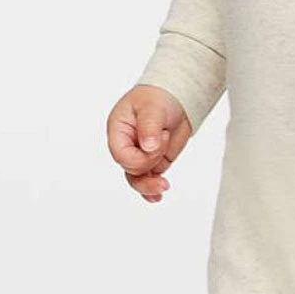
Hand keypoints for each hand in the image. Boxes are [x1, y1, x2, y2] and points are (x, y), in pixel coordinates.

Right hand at [106, 83, 192, 201]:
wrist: (176, 97)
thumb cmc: (157, 97)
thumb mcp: (152, 107)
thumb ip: (149, 126)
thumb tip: (149, 146)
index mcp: (118, 131)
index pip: (121, 154)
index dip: (140, 157)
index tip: (158, 143)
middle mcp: (127, 145)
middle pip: (130, 169)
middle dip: (150, 163)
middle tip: (165, 143)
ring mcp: (140, 155)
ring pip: (138, 178)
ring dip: (149, 185)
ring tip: (163, 187)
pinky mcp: (154, 161)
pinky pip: (149, 179)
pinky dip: (152, 189)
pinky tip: (157, 196)